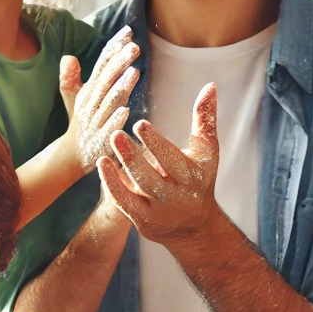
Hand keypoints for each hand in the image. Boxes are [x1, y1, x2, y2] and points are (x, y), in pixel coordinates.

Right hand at [59, 27, 139, 173]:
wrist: (71, 155)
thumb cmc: (81, 123)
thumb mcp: (76, 98)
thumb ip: (73, 77)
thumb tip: (68, 56)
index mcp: (89, 90)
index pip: (102, 64)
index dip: (114, 47)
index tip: (129, 31)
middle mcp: (91, 103)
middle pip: (106, 80)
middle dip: (120, 62)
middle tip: (135, 47)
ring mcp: (95, 122)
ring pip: (108, 103)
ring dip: (121, 87)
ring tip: (134, 72)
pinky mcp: (99, 141)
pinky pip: (108, 130)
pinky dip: (116, 120)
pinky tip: (127, 111)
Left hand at [98, 82, 218, 246]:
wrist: (194, 226)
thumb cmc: (199, 178)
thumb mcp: (206, 151)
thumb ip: (204, 119)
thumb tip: (210, 85)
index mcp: (194, 178)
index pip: (173, 160)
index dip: (156, 144)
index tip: (140, 125)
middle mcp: (177, 198)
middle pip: (153, 177)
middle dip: (134, 157)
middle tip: (116, 134)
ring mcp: (159, 212)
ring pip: (138, 189)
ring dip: (121, 167)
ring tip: (110, 143)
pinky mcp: (143, 222)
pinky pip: (125, 203)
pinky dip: (113, 184)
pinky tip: (102, 163)